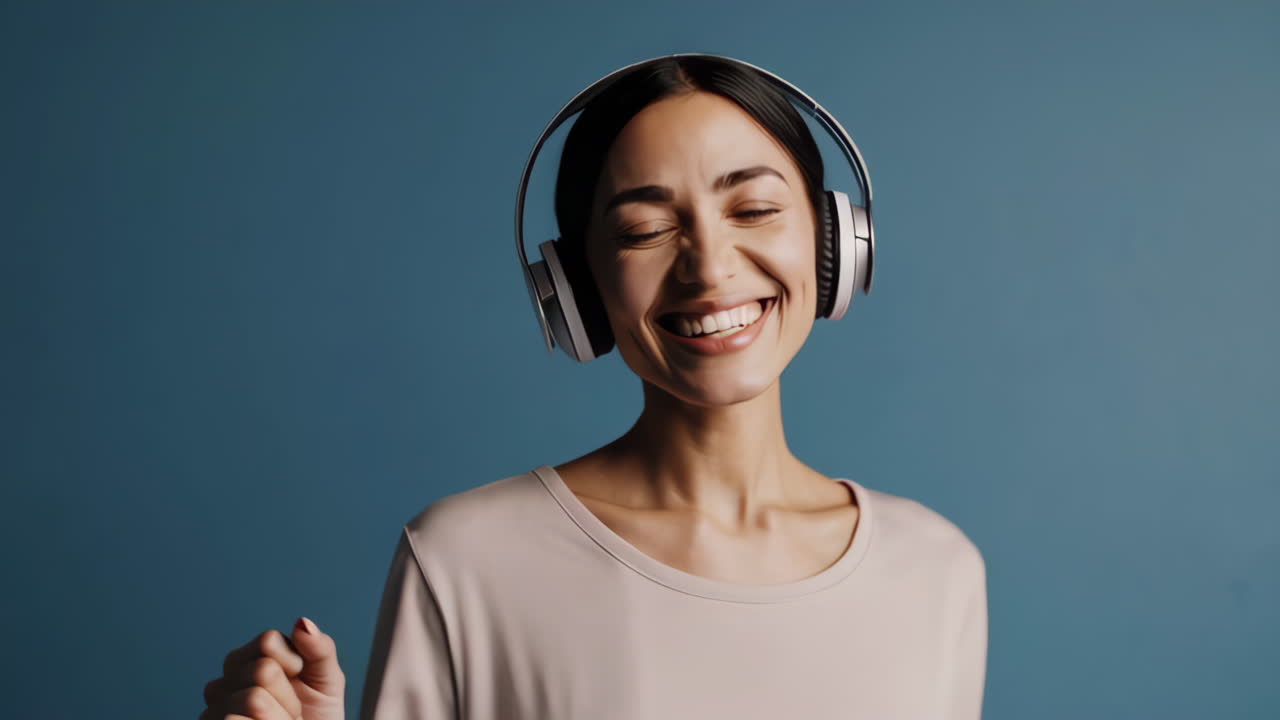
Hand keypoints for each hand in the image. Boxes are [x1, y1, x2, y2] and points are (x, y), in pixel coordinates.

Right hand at [199, 616, 345, 719]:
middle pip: (263, 671)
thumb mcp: (326, 680)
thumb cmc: (316, 715)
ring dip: (281, 718)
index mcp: (250, 659)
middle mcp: (225, 682)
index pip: (267, 641)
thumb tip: (303, 623)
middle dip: (290, 696)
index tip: (300, 678)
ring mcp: (215, 710)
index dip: (294, 662)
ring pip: (254, 701)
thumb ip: (319, 649)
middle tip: (292, 711)